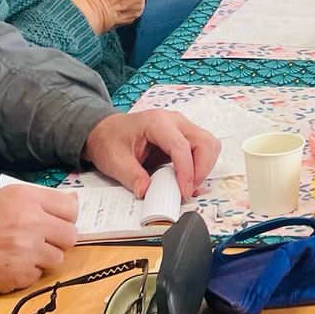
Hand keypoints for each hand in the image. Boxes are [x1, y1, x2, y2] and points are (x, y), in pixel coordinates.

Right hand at [0, 185, 78, 295]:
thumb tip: (72, 200)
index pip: (71, 208)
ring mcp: (27, 250)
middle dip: (57, 241)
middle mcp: (32, 222)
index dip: (64, 218)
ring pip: (56, 259)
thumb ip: (36, 201)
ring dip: (42, 260)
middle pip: (70, 236)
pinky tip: (5, 268)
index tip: (54, 224)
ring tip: (17, 256)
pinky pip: (37, 277)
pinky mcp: (19, 275)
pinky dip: (24, 275)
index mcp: (26, 198)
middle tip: (38, 243)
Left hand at [84, 110, 221, 199]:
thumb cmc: (109, 141)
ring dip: (204, 167)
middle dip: (201, 169)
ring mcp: (182, 127)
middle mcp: (175, 121)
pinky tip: (188, 179)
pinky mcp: (184, 136)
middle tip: (187, 191)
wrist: (106, 131)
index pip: (181, 146)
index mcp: (157, 122)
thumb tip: (146, 192)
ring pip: (208, 145)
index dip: (186, 171)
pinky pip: (203, 149)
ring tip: (188, 186)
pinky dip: (201, 166)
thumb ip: (131, 176)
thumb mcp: (114, 160)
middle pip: (204, 142)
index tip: (184, 192)